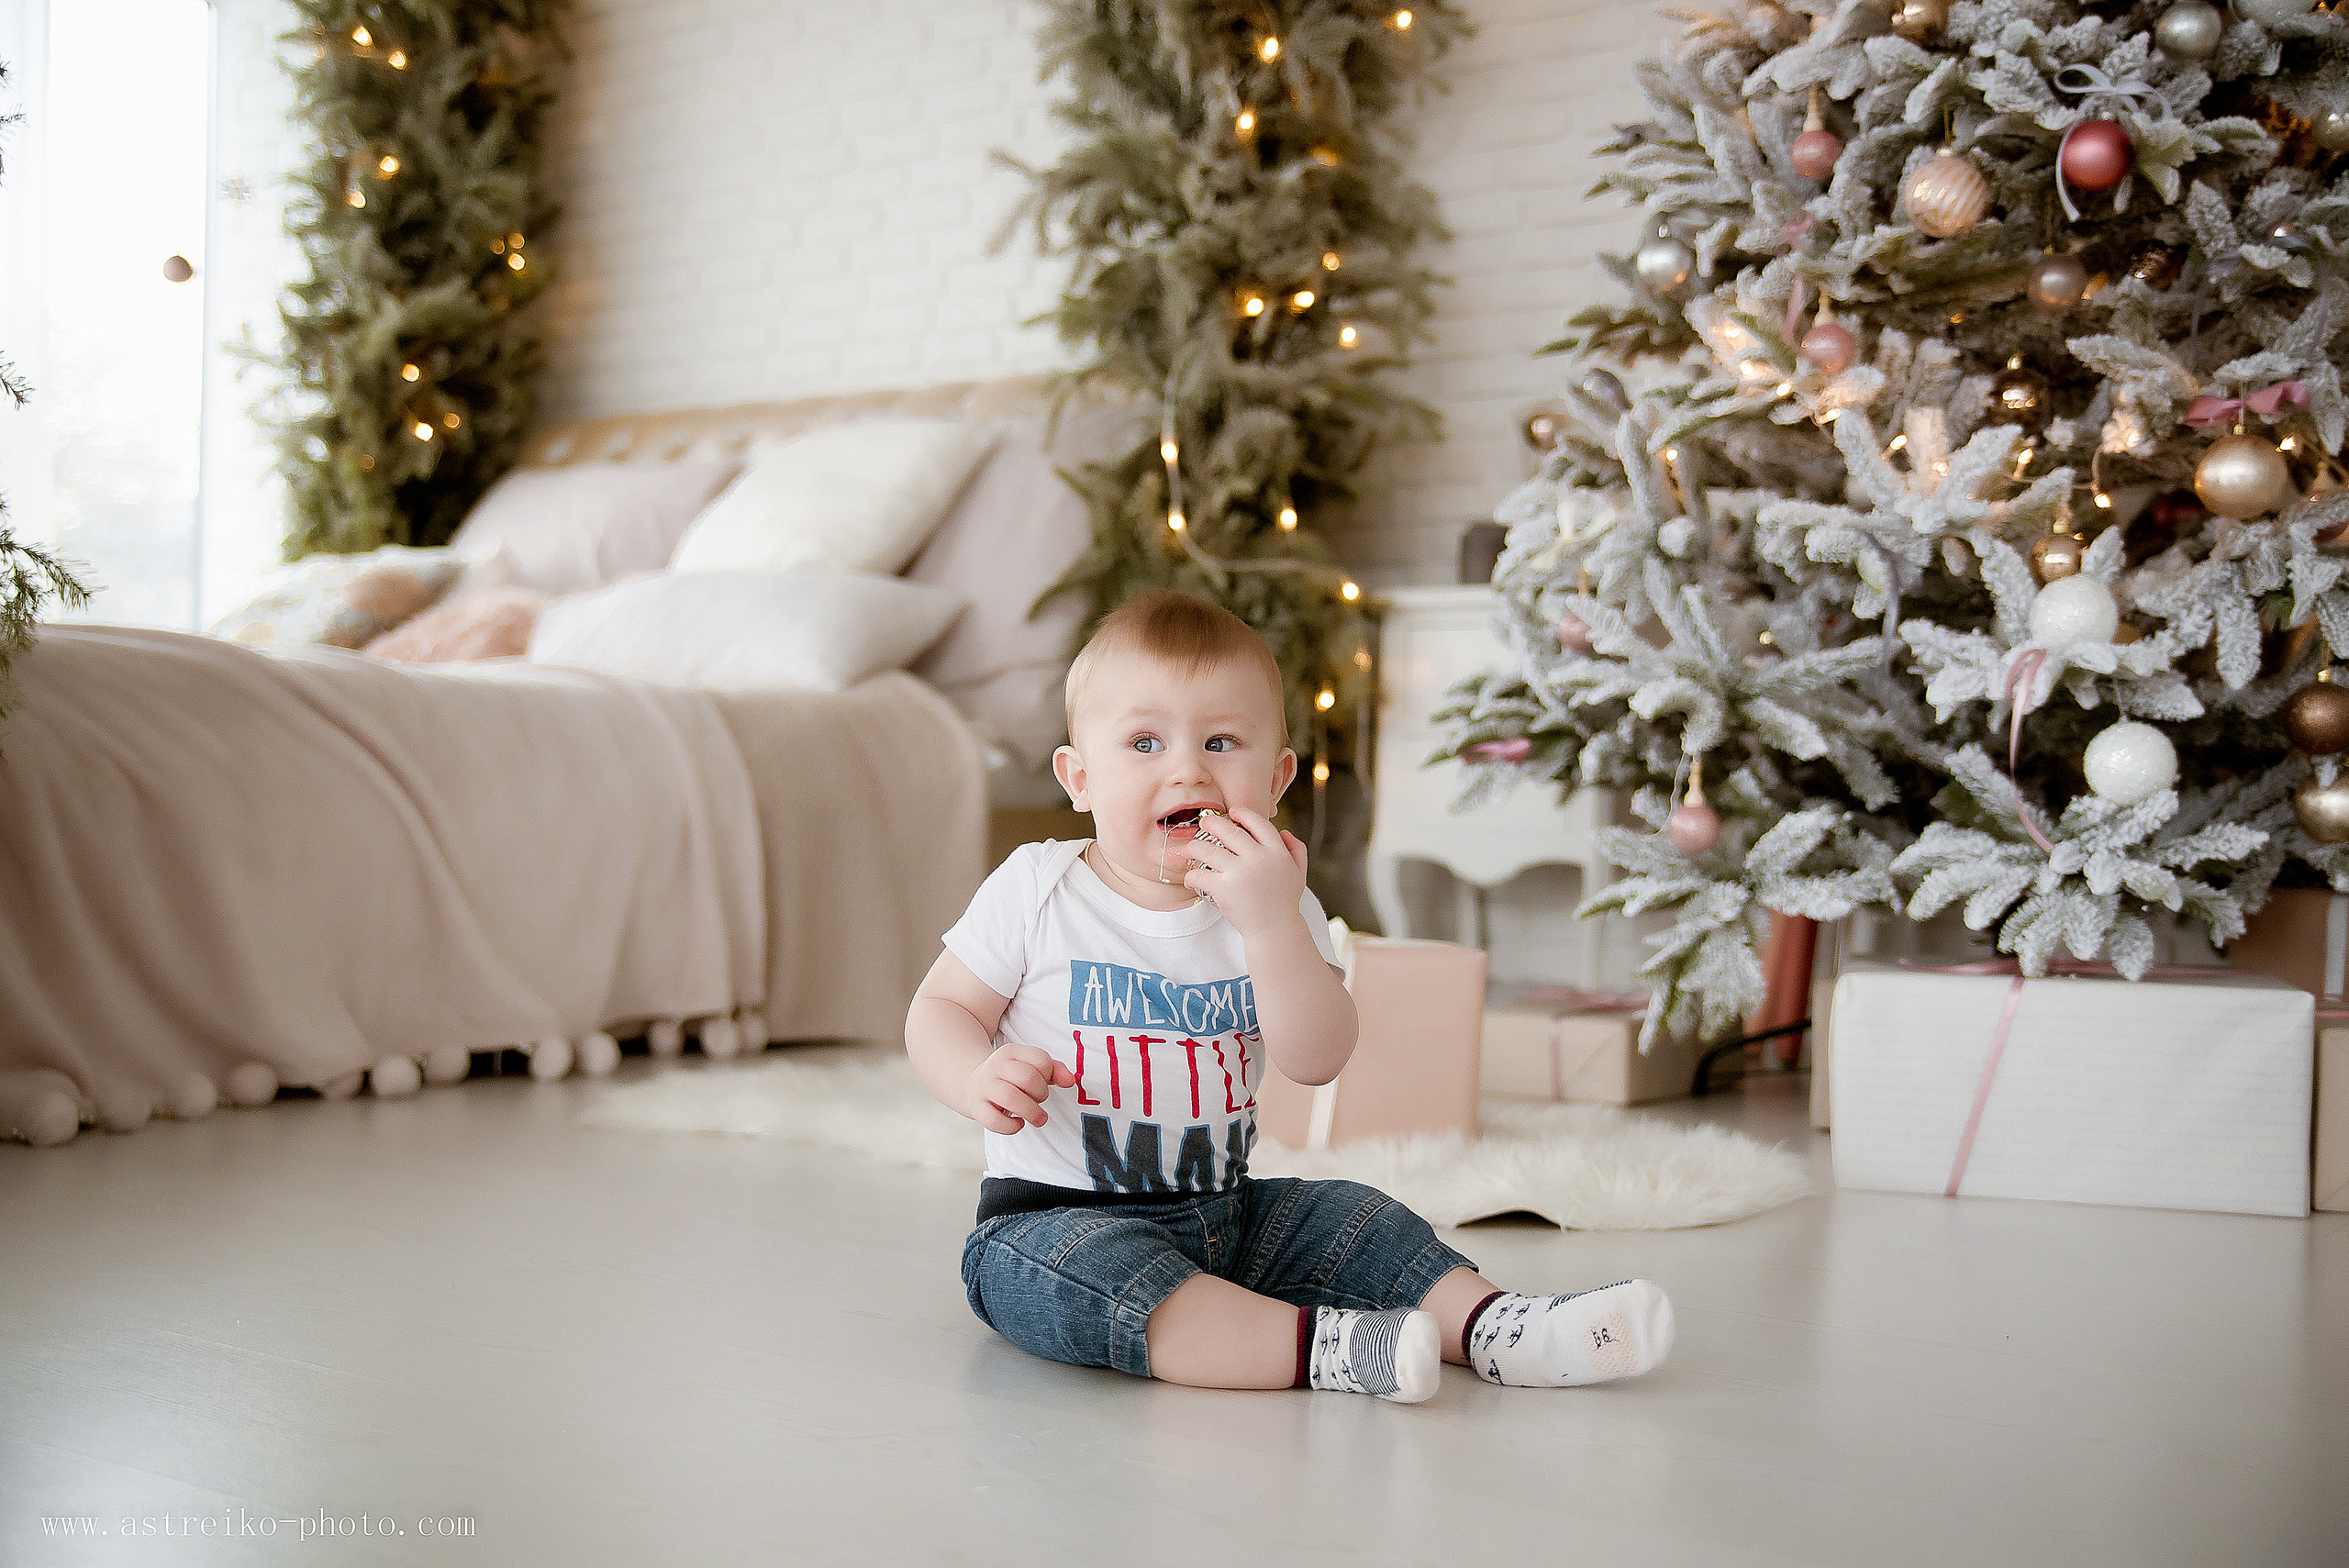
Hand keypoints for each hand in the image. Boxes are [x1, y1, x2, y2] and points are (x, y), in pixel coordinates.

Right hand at [964, 1042, 1075, 1133]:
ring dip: (1031, 1112)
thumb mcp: (1031, 1067)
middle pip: (1027, 1078)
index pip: (1041, 1060)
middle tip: (1039, 1100)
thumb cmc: (1011, 1078)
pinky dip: (1011, 1127)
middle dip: (1041, 1094)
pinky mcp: (977, 1108)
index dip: (1049, 1076)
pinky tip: (1018, 1123)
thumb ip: (1055, 1070)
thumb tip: (1070, 1081)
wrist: (971, 1084)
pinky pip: (994, 1121)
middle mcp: (996, 1066)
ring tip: (1038, 1118)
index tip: (1044, 1083)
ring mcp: (984, 1087)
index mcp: (1012, 1052)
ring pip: (1010, 1097)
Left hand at [1181, 807, 1307, 938]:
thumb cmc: (1285, 902)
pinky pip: (1199, 874)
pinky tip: (1190, 878)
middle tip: (1203, 822)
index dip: (1243, 814)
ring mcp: (1240, 872)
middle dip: (1212, 823)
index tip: (1232, 811)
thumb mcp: (1299, 873)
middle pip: (1229, 831)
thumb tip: (1284, 831)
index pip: (1258, 823)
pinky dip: (1190, 875)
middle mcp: (1259, 858)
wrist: (1275, 931)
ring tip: (1189, 849)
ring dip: (1194, 847)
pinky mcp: (1224, 888)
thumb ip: (1296, 850)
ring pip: (1208, 849)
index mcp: (1277, 852)